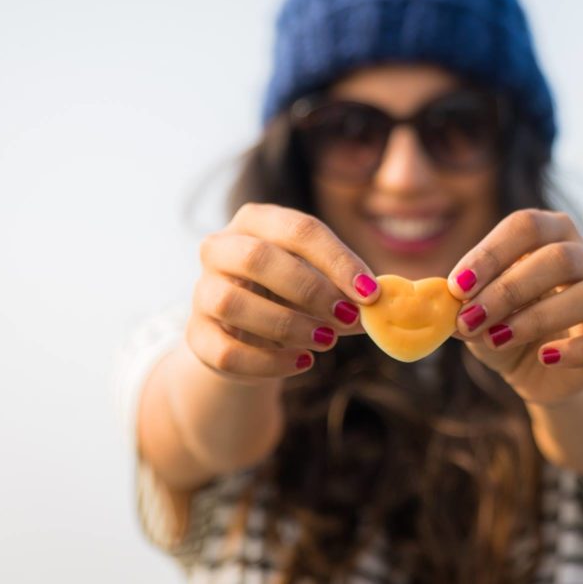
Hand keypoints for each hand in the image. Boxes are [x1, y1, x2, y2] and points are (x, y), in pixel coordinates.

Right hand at [186, 203, 379, 382]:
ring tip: (327, 342)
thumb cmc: (294, 295)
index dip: (338, 260)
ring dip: (288, 325)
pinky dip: (269, 362)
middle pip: (257, 258)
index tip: (371, 292)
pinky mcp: (196, 335)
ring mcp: (202, 291)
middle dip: (310, 290)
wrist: (249, 334)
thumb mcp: (322, 282)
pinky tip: (302, 361)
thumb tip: (386, 302)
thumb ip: (349, 288)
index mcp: (257, 221)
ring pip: (233, 304)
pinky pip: (226, 351)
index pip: (299, 229)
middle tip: (348, 317)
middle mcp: (220, 248)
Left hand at [446, 209, 582, 406]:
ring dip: (538, 318)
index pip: (526, 225)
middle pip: (559, 258)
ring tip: (498, 338)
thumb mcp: (475, 315)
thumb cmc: (504, 326)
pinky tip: (546, 357)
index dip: (491, 254)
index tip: (458, 287)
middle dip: (509, 290)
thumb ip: (460, 306)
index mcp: (549, 234)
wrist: (538, 370)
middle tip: (471, 318)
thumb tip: (439, 304)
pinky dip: (580, 350)